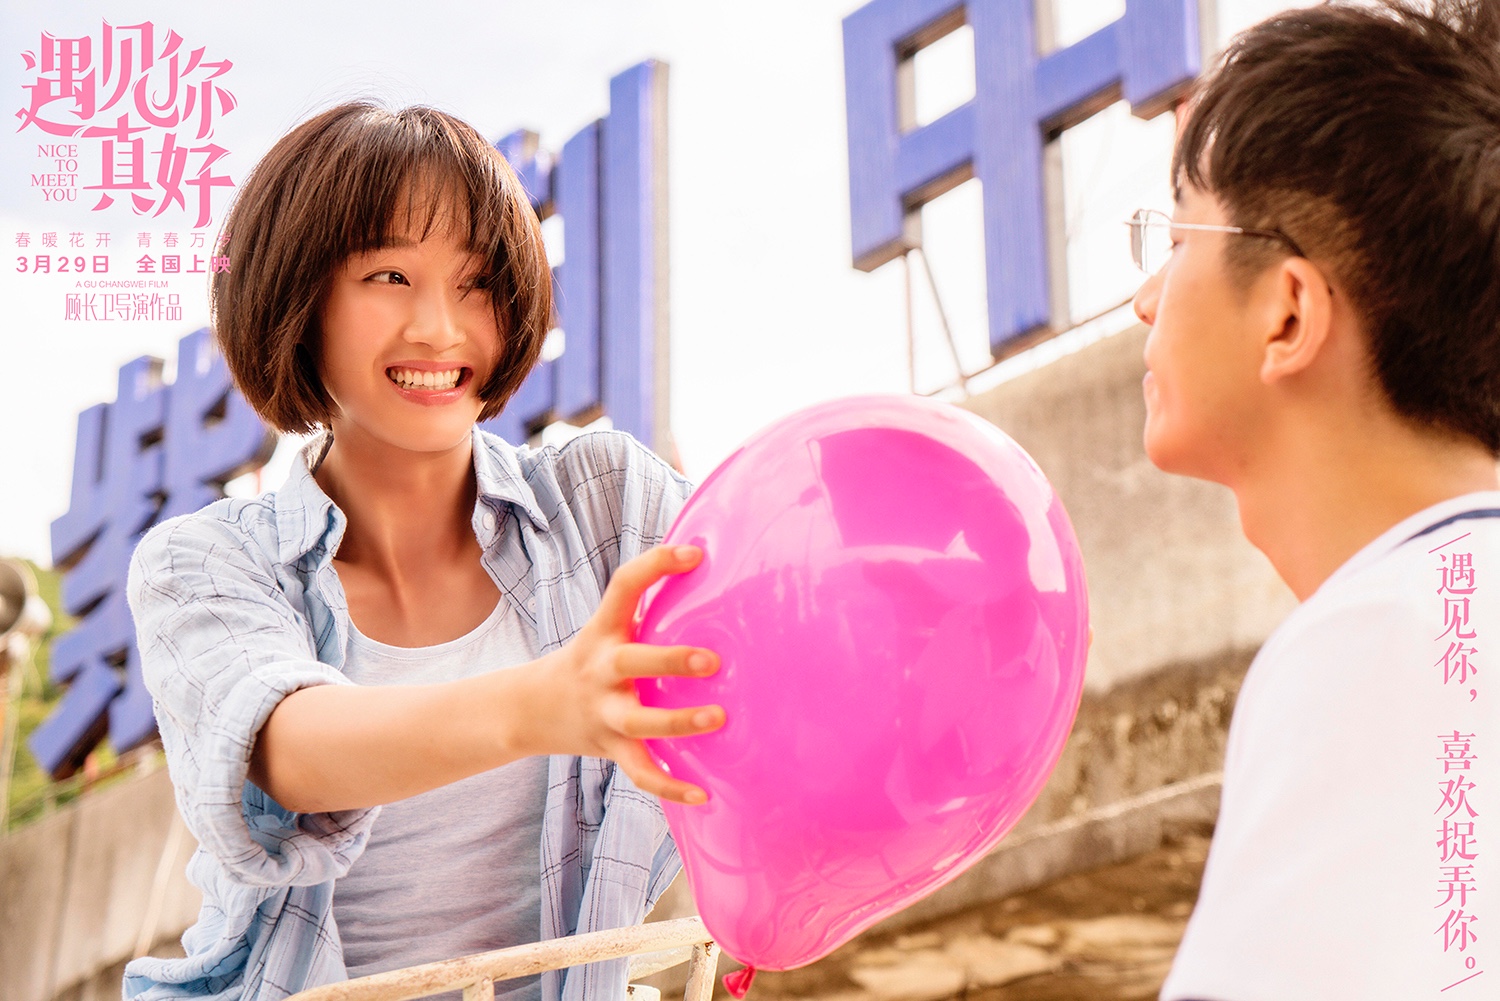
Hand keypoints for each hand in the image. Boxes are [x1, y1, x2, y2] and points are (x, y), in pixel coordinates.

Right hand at [524, 544, 723, 804]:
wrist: (528, 709)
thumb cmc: (588, 660)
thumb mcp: (605, 628)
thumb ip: (647, 605)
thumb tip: (705, 561)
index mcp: (603, 632)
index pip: (623, 587)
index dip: (656, 565)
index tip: (694, 553)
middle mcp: (601, 670)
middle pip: (631, 662)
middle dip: (669, 660)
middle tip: (711, 660)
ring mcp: (603, 712)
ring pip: (640, 723)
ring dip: (678, 722)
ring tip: (718, 718)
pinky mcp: (610, 747)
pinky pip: (640, 772)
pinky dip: (670, 787)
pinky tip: (702, 794)